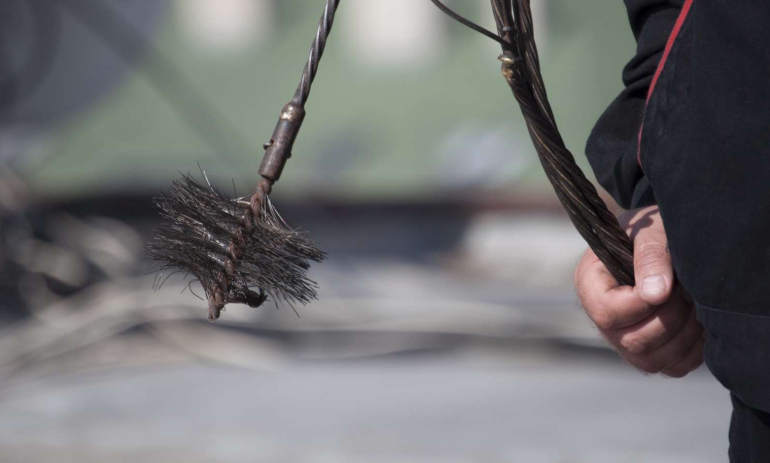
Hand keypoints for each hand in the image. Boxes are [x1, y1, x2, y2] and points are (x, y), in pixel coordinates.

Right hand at [574, 205, 703, 376]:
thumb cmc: (652, 230)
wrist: (666, 241)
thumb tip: (656, 294)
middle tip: (687, 291)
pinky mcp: (651, 353)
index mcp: (590, 285)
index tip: (669, 284)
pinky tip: (699, 321)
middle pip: (631, 342)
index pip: (607, 313)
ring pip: (652, 361)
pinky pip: (672, 368)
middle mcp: (602, 318)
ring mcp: (624, 339)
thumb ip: (650, 255)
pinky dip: (693, 350)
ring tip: (694, 304)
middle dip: (669, 319)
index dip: (641, 304)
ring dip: (684, 335)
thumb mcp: (650, 230)